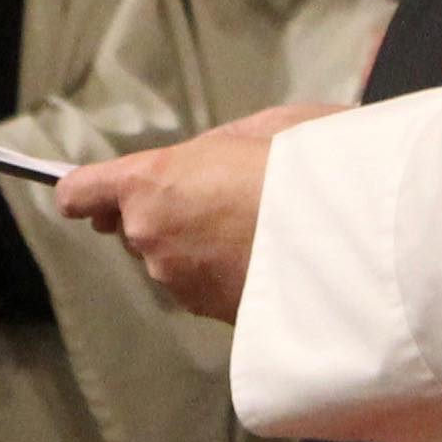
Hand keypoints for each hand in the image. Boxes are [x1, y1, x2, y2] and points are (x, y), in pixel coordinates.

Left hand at [56, 107, 331, 323]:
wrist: (357, 238)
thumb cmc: (312, 170)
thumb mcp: (264, 127)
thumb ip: (216, 148)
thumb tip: (209, 162)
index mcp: (153, 183)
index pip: (84, 192)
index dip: (87, 192)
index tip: (89, 195)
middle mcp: (154, 239)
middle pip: (138, 226)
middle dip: (169, 212)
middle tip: (224, 193)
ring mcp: (183, 283)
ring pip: (174, 259)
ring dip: (201, 245)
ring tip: (260, 225)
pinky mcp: (216, 314)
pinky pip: (206, 286)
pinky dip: (226, 273)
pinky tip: (270, 255)